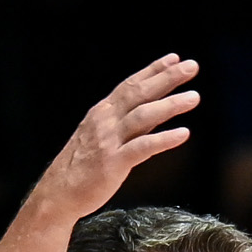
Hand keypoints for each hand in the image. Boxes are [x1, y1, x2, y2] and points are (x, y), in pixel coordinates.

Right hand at [34, 55, 199, 222]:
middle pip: (140, 93)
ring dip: (170, 105)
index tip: (174, 58)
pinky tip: (184, 133)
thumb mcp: (101, 137)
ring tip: (194, 97)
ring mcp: (109, 141)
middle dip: (167, 78)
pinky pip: (143, 147)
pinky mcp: (113, 163)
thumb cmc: (81, 167)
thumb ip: (125, 124)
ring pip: (143, 116)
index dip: (153, 70)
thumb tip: (153, 112)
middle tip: (192, 66)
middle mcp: (106, 121)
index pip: (131, 85)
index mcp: (102, 112)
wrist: (58, 193)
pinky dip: (164, 139)